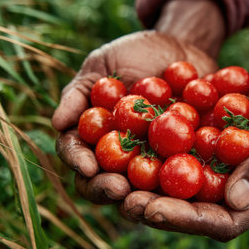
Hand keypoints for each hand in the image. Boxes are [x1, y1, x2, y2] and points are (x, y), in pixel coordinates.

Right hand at [52, 30, 217, 202]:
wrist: (180, 50)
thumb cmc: (134, 55)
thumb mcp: (103, 65)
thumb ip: (79, 91)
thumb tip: (57, 122)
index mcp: (93, 135)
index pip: (76, 153)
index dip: (78, 161)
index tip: (88, 167)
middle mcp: (119, 154)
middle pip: (105, 181)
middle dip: (108, 189)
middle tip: (119, 189)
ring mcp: (151, 161)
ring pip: (141, 189)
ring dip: (143, 197)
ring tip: (150, 198)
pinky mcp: (183, 161)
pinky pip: (183, 175)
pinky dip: (185, 179)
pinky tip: (192, 179)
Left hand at [120, 39, 248, 240]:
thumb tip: (236, 200)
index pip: (222, 222)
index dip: (187, 220)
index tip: (154, 211)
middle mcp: (233, 192)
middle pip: (191, 211)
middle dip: (156, 209)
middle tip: (123, 200)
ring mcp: (215, 172)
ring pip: (176, 189)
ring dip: (144, 188)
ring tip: (113, 182)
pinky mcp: (201, 150)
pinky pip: (172, 159)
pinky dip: (149, 158)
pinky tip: (124, 151)